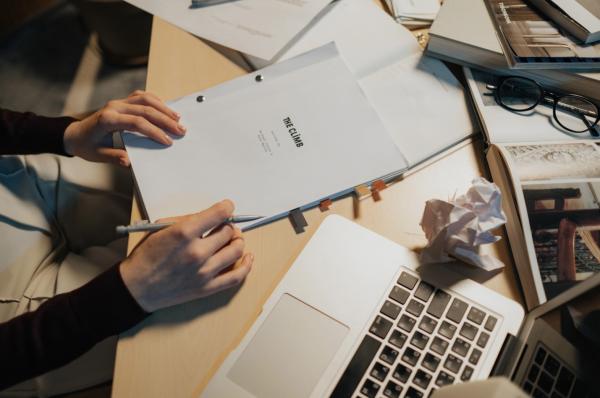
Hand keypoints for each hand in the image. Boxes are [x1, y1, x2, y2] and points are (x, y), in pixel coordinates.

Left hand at [63, 90, 185, 165]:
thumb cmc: (86, 146)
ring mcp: (118, 102)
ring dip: (163, 108)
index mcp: (108, 120)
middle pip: (145, 109)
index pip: (136, 122)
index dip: (154, 131)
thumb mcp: (98, 155)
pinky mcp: (122, 102)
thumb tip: (130, 162)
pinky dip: (155, 101)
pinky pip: (141, 96)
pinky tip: (165, 109)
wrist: (74, 134)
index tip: (167, 141)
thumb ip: (115, 157)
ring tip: (177, 118)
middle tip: (180, 130)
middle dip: (165, 120)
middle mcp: (114, 107)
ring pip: (145, 99)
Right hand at [119, 200, 253, 311]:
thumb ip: (187, 220)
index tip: (228, 207)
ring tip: (234, 239)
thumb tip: (210, 216)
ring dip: (238, 241)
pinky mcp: (207, 288)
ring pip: (236, 251)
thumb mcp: (160, 228)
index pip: (218, 214)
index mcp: (184, 234)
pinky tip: (248, 257)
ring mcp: (204, 272)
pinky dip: (247, 266)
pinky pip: (236, 277)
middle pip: (229, 233)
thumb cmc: (146, 256)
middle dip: (230, 226)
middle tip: (227, 226)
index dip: (227, 208)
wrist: (136, 287)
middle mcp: (196, 253)